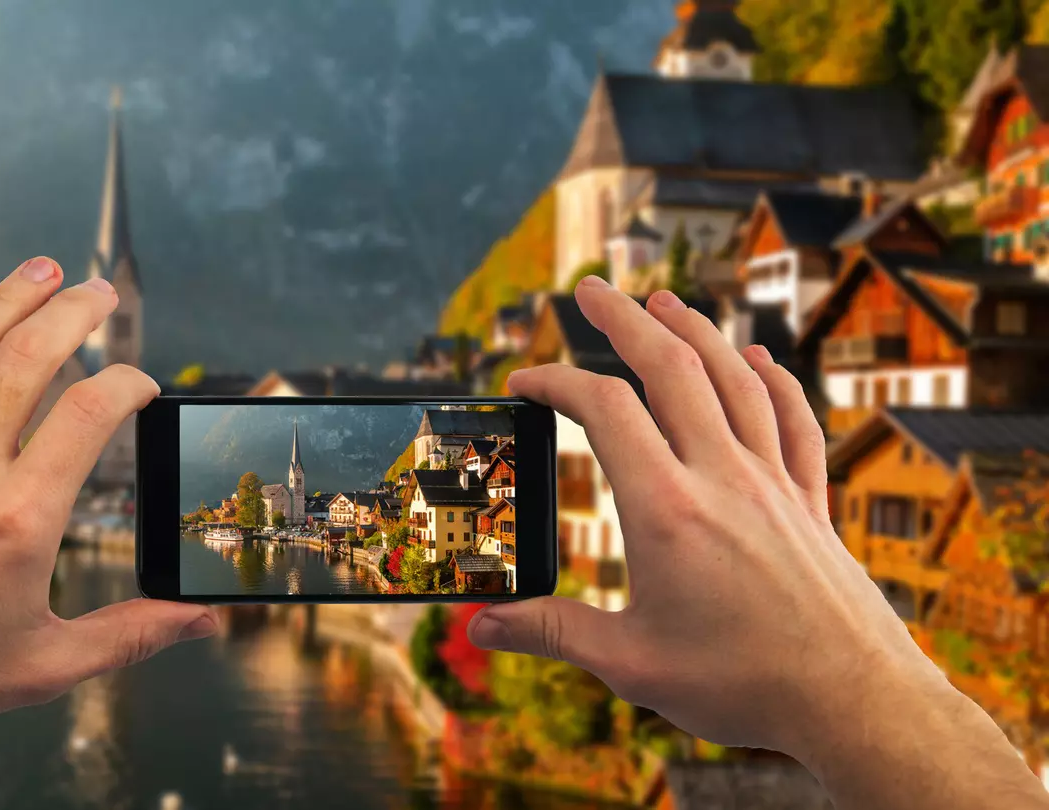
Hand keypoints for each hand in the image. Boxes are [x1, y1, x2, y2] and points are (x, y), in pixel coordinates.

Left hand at [0, 257, 216, 754]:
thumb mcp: (46, 664)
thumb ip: (132, 634)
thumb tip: (202, 621)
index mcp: (19, 518)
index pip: (88, 412)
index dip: (127, 384)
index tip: (142, 388)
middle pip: (28, 356)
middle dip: (74, 311)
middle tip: (101, 291)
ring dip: (9, 299)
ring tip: (44, 269)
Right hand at [468, 276, 941, 756]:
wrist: (853, 701)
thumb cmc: (742, 685)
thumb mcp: (629, 664)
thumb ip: (550, 632)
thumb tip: (479, 625)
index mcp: (667, 508)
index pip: (604, 409)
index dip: (557, 382)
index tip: (525, 381)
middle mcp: (722, 477)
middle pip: (671, 367)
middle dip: (624, 319)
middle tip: (591, 288)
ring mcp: (773, 482)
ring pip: (735, 379)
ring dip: (696, 330)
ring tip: (663, 301)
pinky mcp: (810, 501)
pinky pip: (794, 420)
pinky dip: (774, 379)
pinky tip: (759, 359)